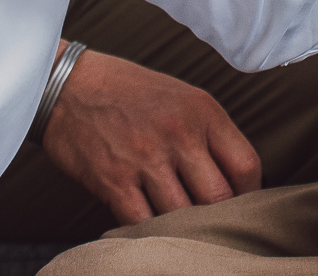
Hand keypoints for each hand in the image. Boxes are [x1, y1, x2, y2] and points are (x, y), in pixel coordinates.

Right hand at [42, 45, 261, 225]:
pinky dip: (150, 232)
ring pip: (183, 215)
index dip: (249, 193)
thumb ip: (208, 135)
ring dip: (183, 226)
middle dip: (219, 216)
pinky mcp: (113, 180)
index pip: (246, 165)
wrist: (68, 85)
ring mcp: (145, 158)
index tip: (240, 203)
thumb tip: (234, 181)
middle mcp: (178, 133)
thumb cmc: (128, 93)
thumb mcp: (181, 97)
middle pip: (219, 197)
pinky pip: (143, 223)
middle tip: (213, 223)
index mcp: (202, 110)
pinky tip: (150, 227)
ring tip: (181, 226)